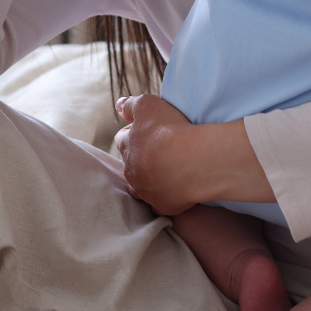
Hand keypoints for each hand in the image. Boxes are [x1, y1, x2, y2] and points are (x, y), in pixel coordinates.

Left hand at [113, 94, 200, 214]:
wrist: (190, 160)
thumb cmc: (169, 129)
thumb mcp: (147, 104)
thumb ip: (131, 104)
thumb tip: (119, 106)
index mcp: (126, 146)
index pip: (122, 138)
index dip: (134, 133)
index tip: (149, 130)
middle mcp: (131, 171)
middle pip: (131, 164)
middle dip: (141, 158)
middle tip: (160, 150)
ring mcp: (145, 191)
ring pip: (141, 187)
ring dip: (149, 179)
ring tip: (166, 172)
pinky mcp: (161, 205)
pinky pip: (159, 204)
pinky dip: (164, 198)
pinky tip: (174, 191)